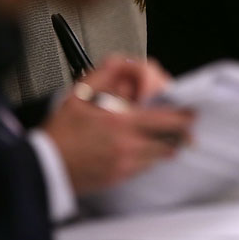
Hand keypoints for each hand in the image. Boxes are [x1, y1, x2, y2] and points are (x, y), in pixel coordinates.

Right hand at [44, 59, 192, 193]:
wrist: (46, 167)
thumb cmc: (60, 133)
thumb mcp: (78, 95)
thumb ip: (104, 74)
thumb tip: (122, 62)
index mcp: (121, 122)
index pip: (166, 120)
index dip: (184, 117)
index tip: (192, 113)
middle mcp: (128, 145)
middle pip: (170, 142)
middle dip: (182, 135)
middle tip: (187, 131)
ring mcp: (126, 164)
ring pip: (159, 156)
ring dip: (165, 146)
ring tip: (165, 139)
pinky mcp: (120, 177)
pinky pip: (145, 167)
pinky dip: (148, 158)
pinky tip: (141, 150)